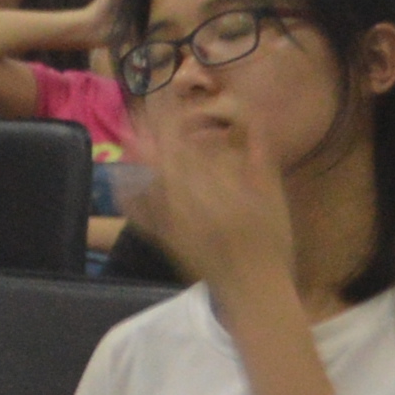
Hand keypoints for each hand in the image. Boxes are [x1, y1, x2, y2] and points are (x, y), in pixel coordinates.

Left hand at [134, 91, 299, 309]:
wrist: (253, 291)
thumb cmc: (270, 245)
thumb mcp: (273, 200)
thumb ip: (261, 160)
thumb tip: (257, 119)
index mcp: (221, 190)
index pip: (192, 149)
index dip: (175, 124)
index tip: (166, 103)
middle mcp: (193, 205)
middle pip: (166, 162)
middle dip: (152, 133)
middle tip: (138, 109)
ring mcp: (175, 223)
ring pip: (151, 184)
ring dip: (138, 157)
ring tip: (127, 132)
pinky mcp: (165, 240)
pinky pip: (142, 215)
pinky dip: (130, 195)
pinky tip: (121, 178)